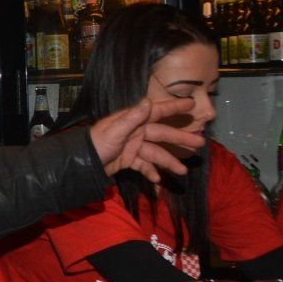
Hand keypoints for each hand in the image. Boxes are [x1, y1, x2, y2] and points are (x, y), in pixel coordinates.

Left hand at [87, 96, 207, 183]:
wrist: (82, 164)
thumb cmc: (97, 144)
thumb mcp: (115, 131)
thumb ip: (132, 118)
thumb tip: (148, 101)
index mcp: (133, 121)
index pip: (157, 111)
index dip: (174, 107)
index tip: (191, 103)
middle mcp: (135, 132)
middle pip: (162, 134)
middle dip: (180, 139)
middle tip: (200, 144)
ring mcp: (132, 146)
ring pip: (156, 153)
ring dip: (169, 162)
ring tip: (183, 171)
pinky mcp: (128, 160)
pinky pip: (143, 165)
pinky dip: (150, 171)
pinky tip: (158, 180)